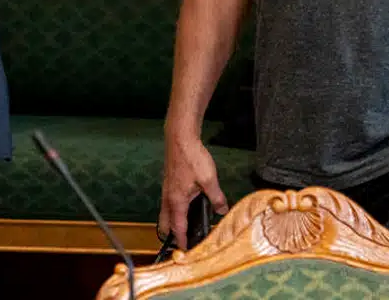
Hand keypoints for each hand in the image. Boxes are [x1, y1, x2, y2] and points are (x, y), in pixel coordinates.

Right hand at [158, 134, 227, 248]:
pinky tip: (187, 203)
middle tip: (183, 240)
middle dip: (172, 234)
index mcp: (176, 201)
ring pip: (166, 212)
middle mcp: (168, 197)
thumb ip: (216, 197)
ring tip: (187, 225)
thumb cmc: (192, 157)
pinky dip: (175, 209)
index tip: (185, 251)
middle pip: (165, 223)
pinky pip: (169, 201)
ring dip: (174, 221)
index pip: (178, 228)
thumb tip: (222, 210)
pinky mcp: (169, 181)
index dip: (182, 241)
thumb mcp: (209, 179)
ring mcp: (167, 189)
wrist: (180, 138)